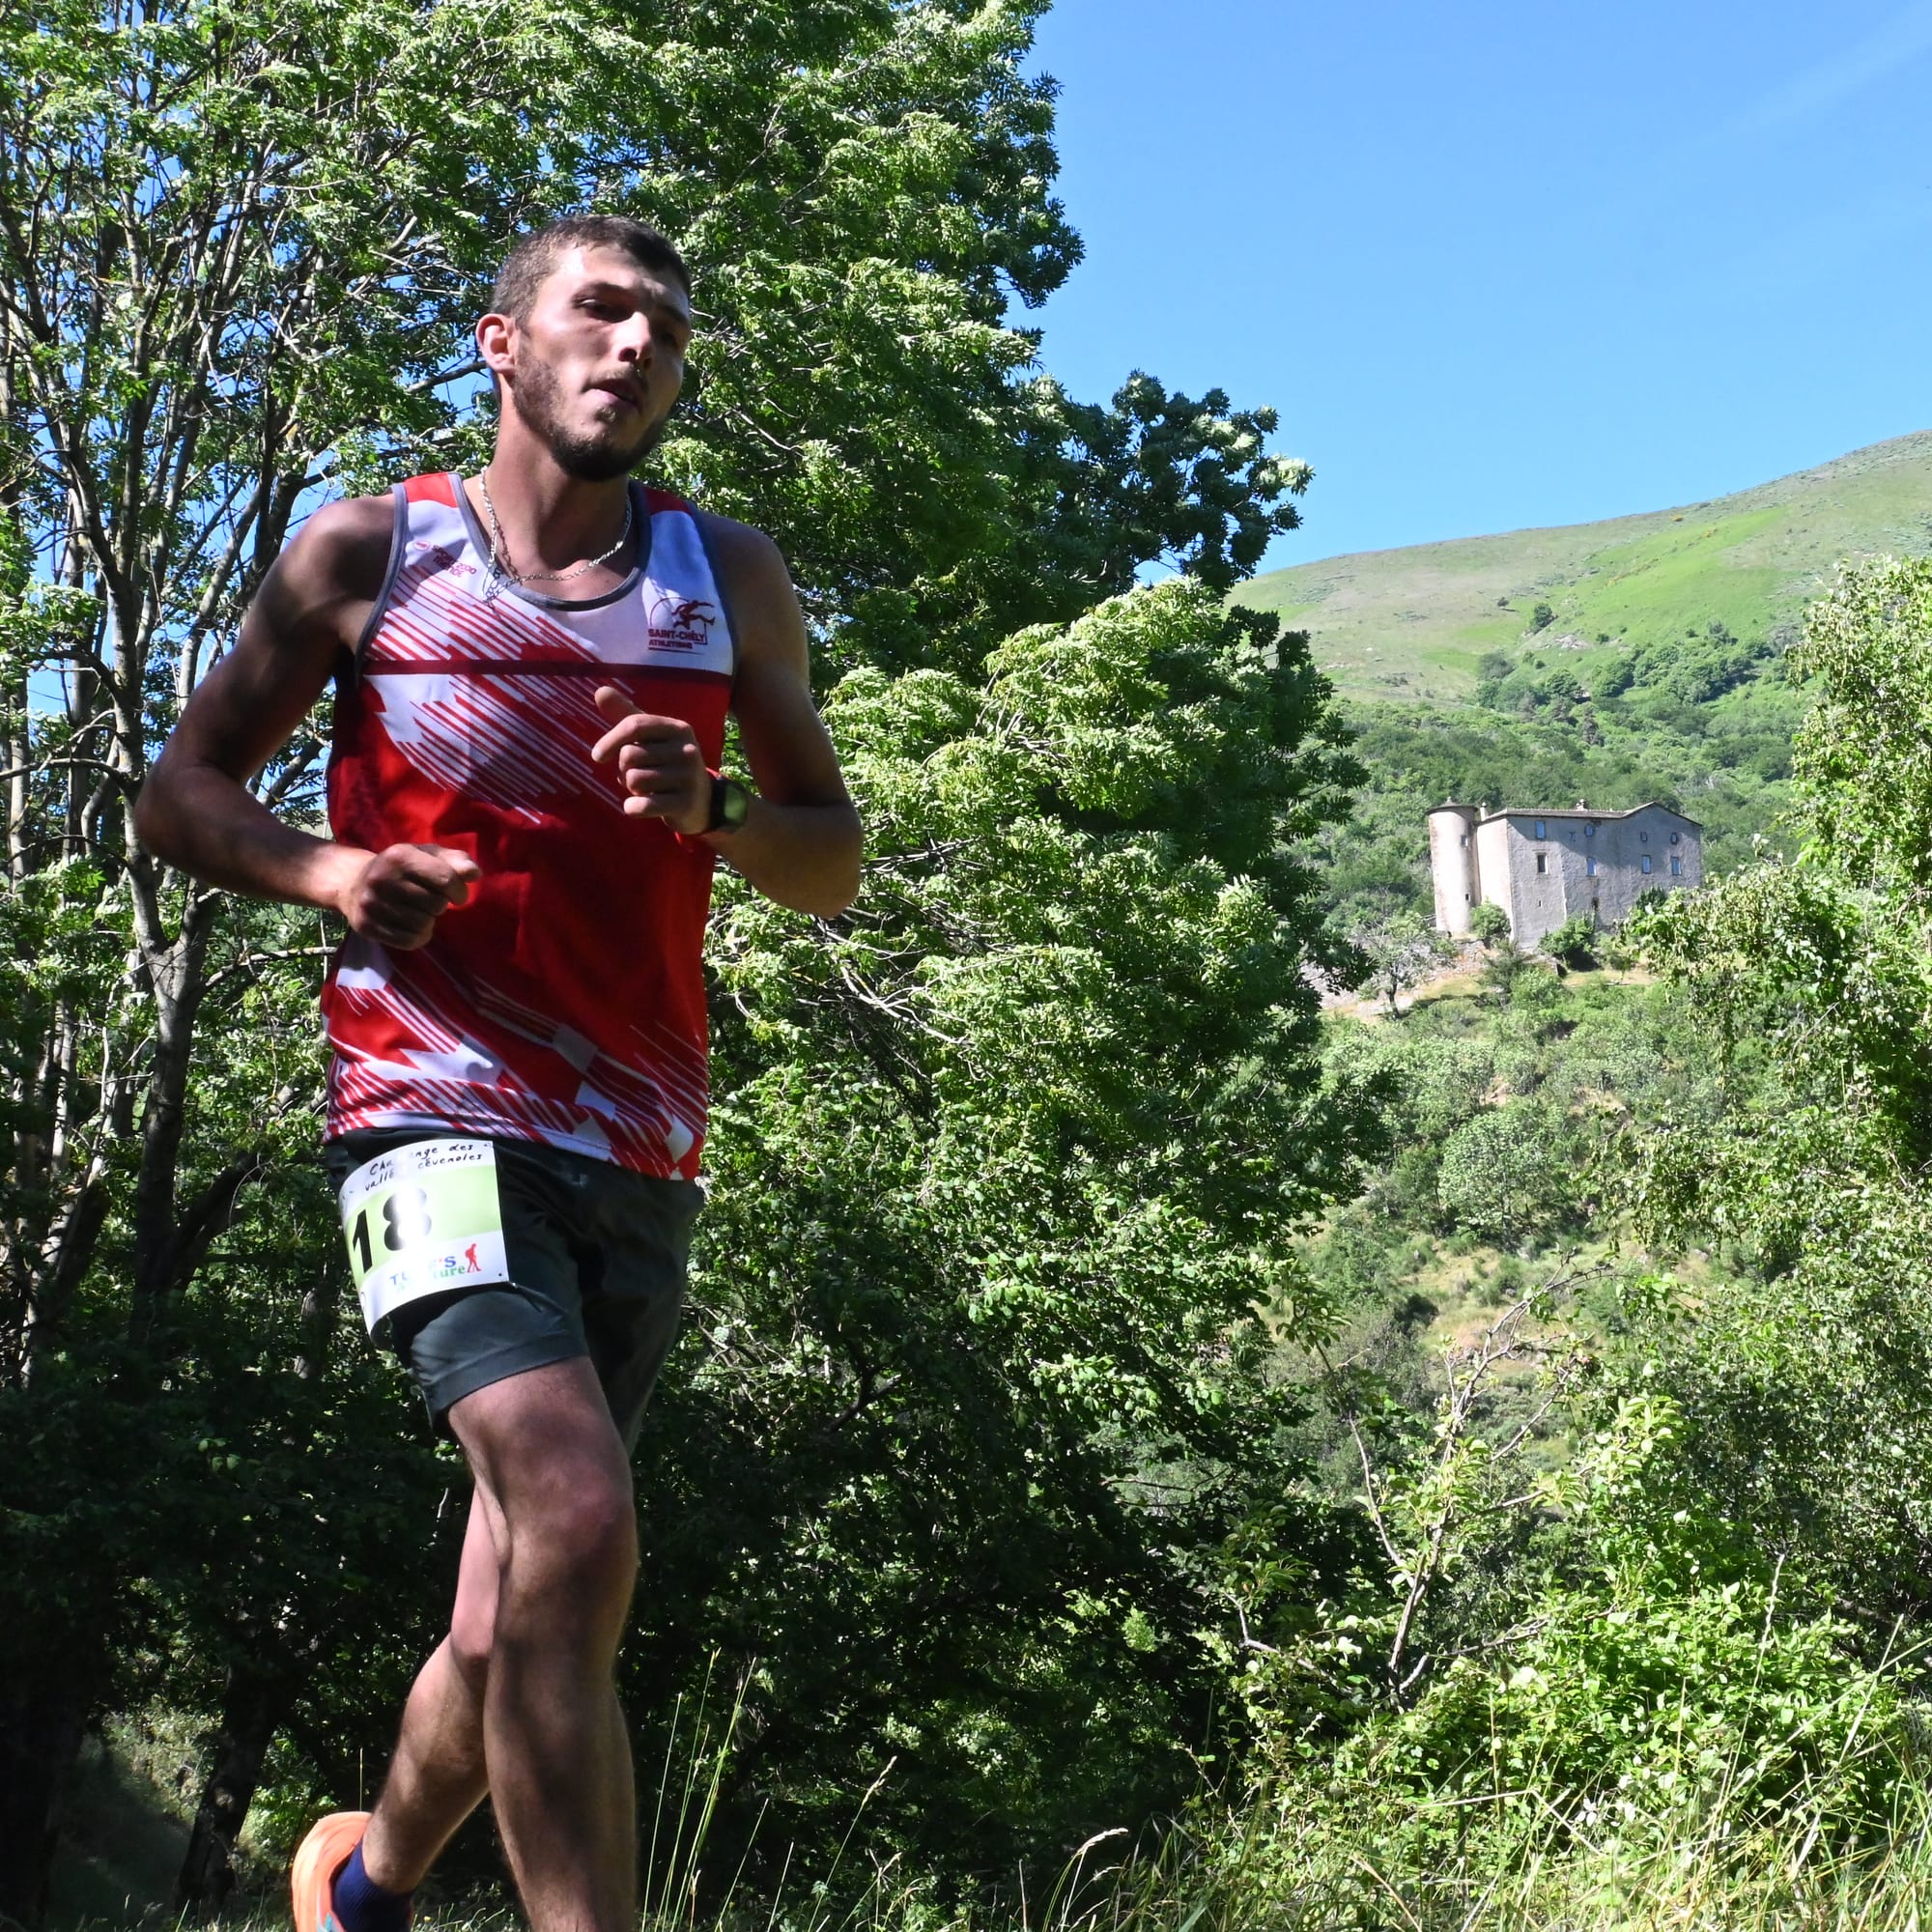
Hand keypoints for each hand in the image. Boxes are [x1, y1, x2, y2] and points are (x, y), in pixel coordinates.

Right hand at [338, 842, 479, 949]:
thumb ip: (454, 861)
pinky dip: (419, 937)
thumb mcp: (427, 856)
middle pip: (436, 905)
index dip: (459, 891)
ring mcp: (371, 904)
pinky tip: (414, 926)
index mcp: (400, 856)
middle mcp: (382, 879)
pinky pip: (408, 941)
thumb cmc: (401, 868)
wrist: (353, 882)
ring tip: (422, 912)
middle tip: (433, 902)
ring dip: (430, 922)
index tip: (457, 894)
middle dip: (441, 905)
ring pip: (423, 925)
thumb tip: (474, 873)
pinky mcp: (366, 926)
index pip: (446, 880)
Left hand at [590, 686, 708, 833]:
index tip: (598, 757)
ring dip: (631, 789)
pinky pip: (642, 805)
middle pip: (630, 755)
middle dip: (624, 769)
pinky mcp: (686, 804)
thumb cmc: (666, 764)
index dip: (610, 740)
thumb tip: (600, 690)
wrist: (701, 802)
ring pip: (634, 780)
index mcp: (679, 728)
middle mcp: (688, 750)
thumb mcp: (650, 739)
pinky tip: (640, 806)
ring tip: (647, 789)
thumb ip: (626, 715)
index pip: (634, 725)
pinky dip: (632, 808)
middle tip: (637, 776)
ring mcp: (689, 777)